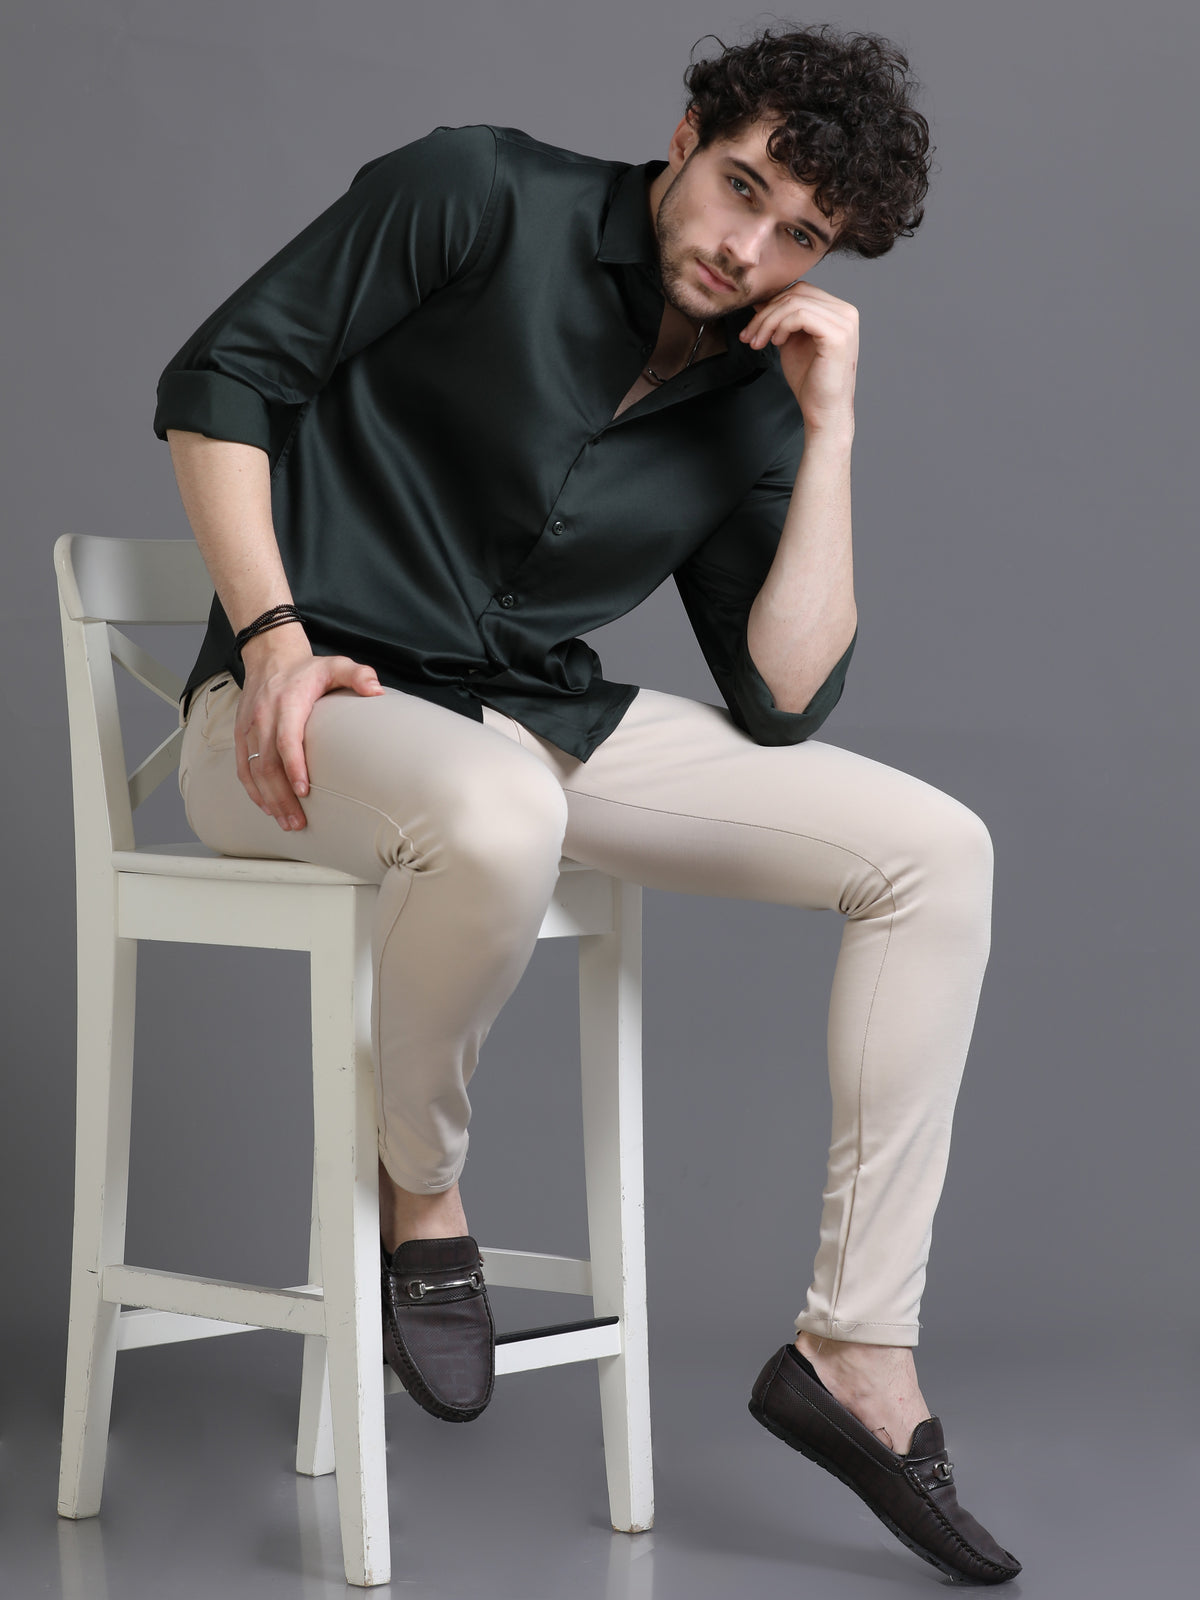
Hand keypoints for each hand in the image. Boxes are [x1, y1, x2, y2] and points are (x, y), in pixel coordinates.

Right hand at [235, 631, 383, 829]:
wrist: (269, 657)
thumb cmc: (307, 669)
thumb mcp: (336, 664)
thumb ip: (357, 674)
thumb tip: (377, 689)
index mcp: (286, 702)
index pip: (286, 739)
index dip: (294, 766)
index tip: (304, 791)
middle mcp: (263, 717)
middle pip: (268, 763)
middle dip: (282, 796)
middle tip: (298, 822)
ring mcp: (249, 728)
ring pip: (253, 770)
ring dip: (269, 799)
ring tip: (287, 822)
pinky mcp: (242, 735)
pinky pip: (243, 767)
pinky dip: (254, 791)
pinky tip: (267, 808)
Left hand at [740, 280, 857, 435]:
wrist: (822, 411)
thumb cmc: (809, 381)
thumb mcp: (790, 341)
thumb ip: (781, 319)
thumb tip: (761, 299)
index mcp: (837, 311)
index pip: (800, 291)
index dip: (772, 304)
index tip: (752, 328)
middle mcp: (846, 312)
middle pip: (797, 292)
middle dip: (766, 312)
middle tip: (749, 336)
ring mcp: (845, 322)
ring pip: (795, 303)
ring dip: (768, 321)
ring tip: (758, 342)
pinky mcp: (838, 335)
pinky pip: (801, 315)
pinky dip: (781, 326)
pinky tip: (776, 343)